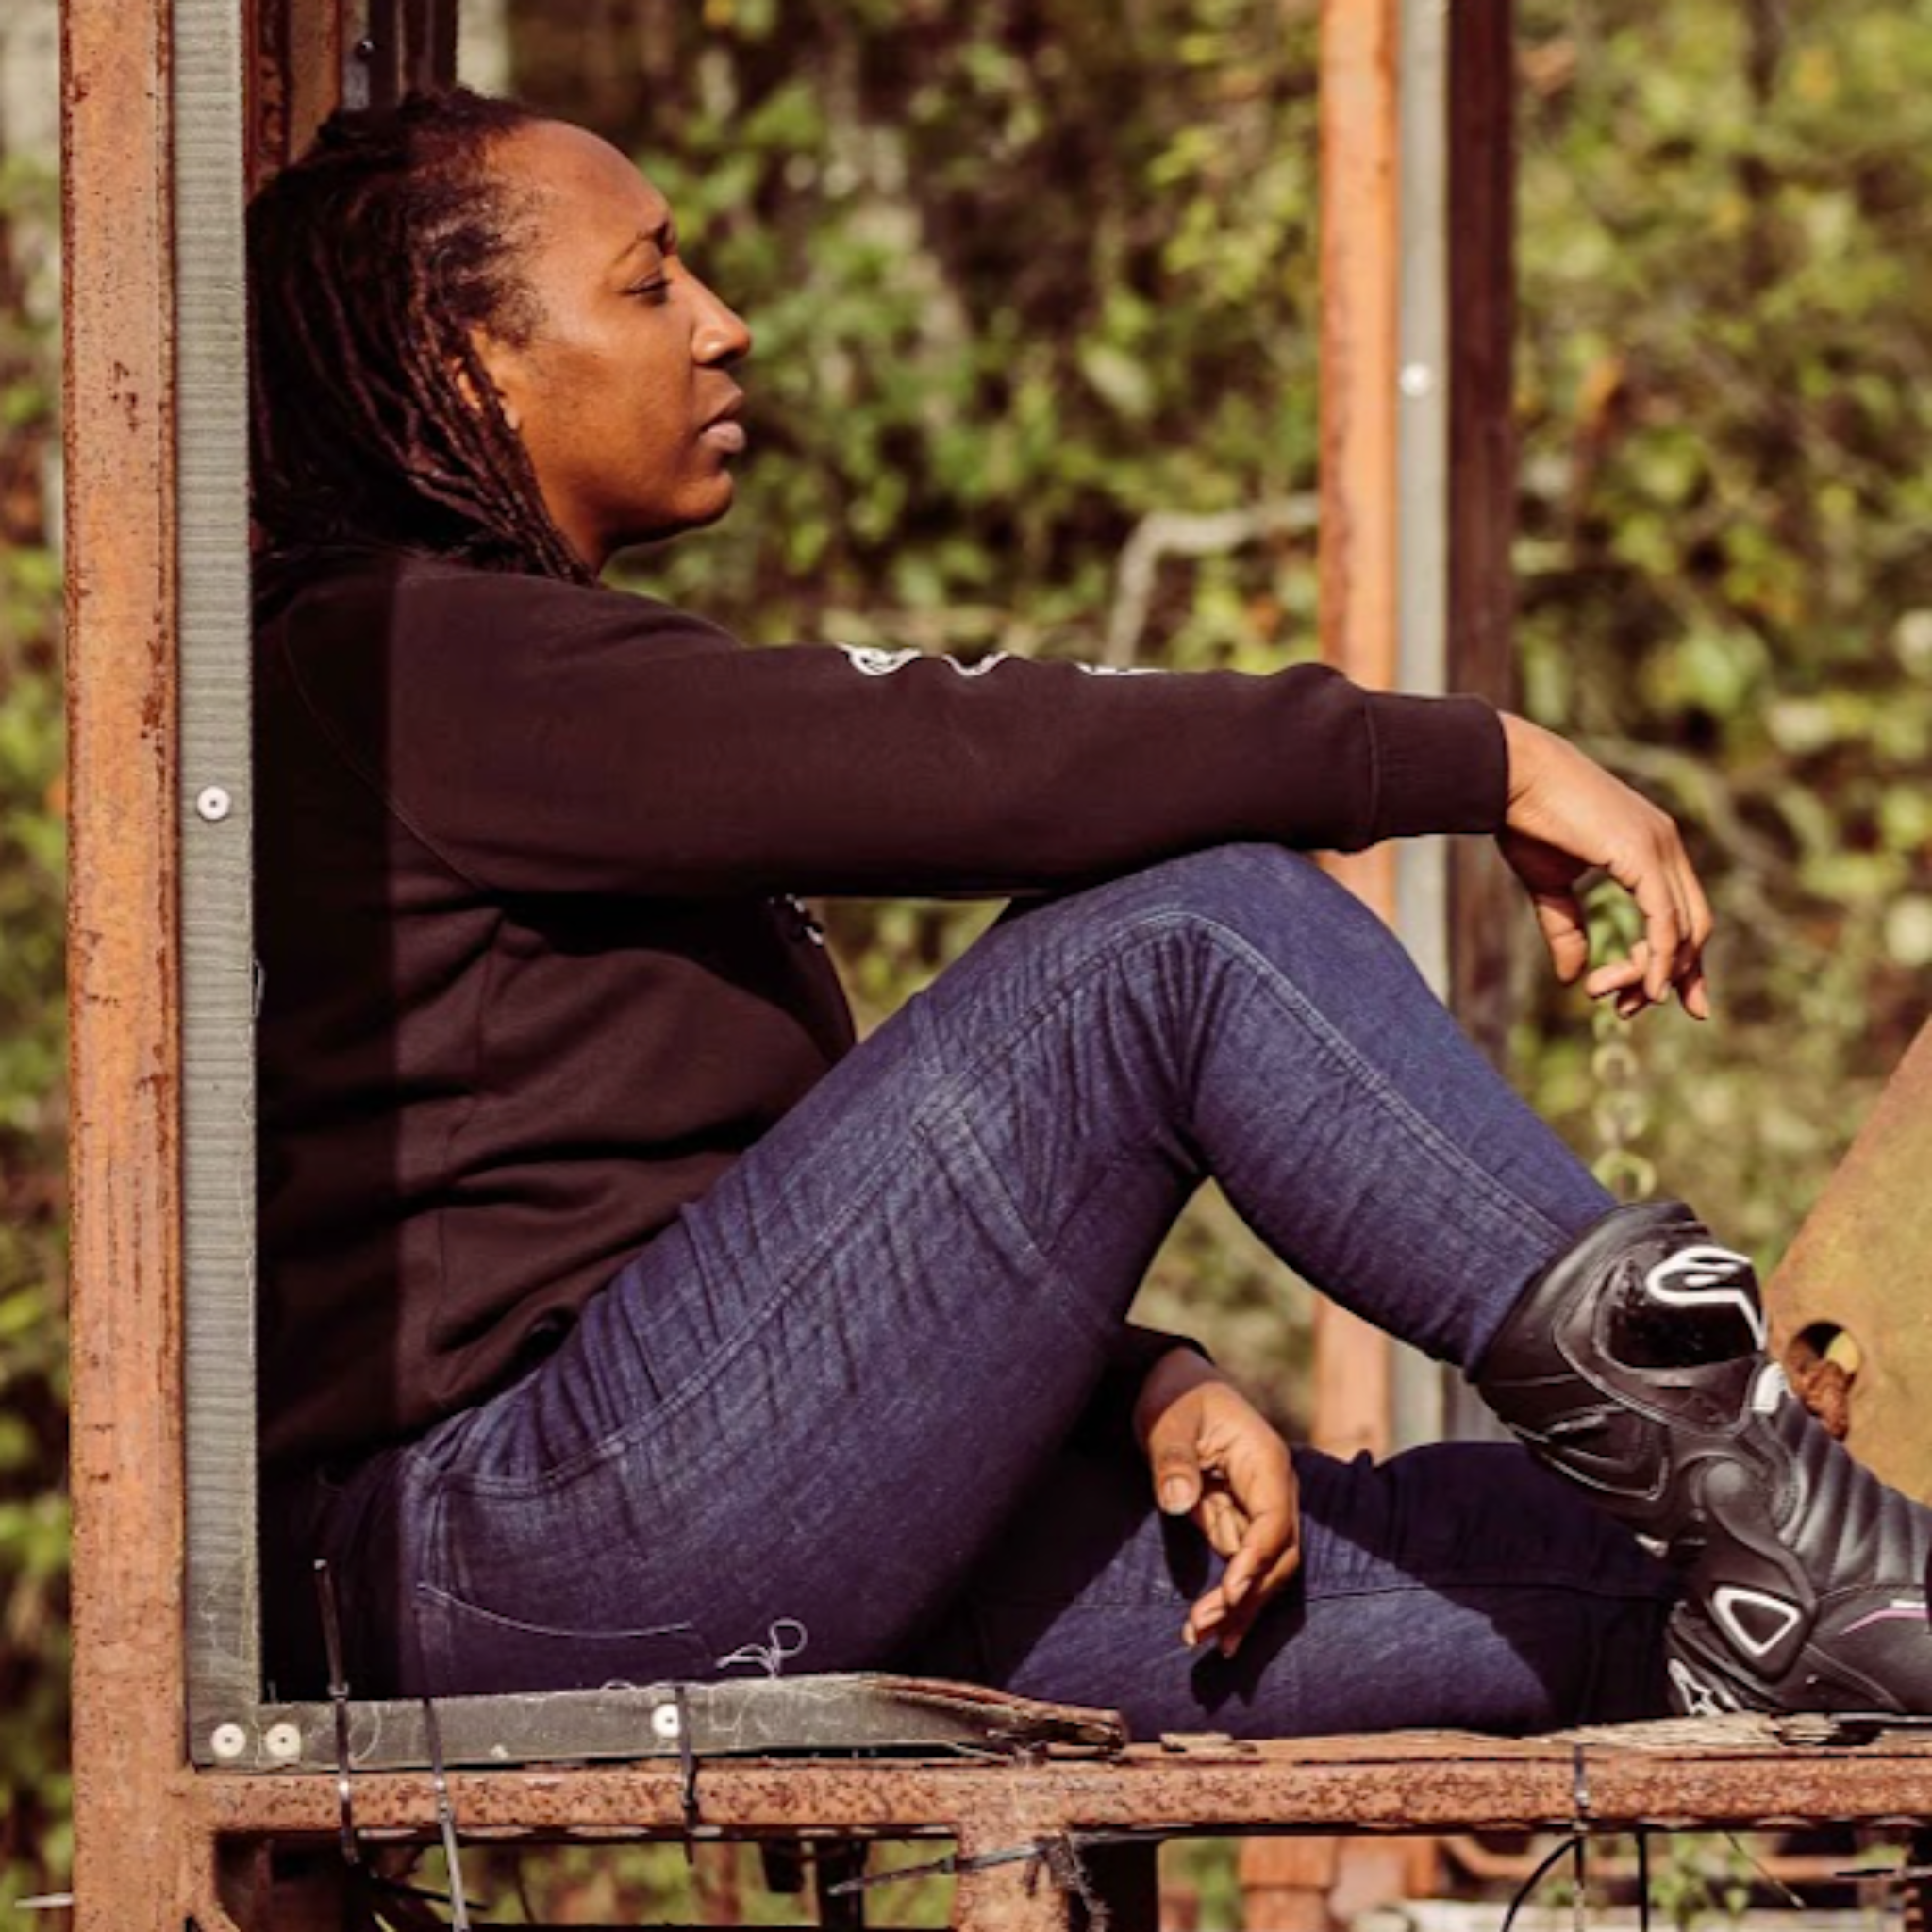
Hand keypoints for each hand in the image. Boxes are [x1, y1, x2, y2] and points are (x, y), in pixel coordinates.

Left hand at [1132, 1349, 1299, 1657]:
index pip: (1275, 1523)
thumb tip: (1178, 1501)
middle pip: (1277, 1557)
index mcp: (1265, 1462)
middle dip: (1246, 1598)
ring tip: (1200, 1639)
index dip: (1255, 1561)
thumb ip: (1174, 1460)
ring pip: (1263, 1571)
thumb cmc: (1175, 1396)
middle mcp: (1272, 1490)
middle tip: (1204, 1629)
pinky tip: (1211, 1631)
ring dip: (1238, 1608)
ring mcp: (1257, 1509)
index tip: (1229, 1593)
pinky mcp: (1236, 1522)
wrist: (1172, 1385)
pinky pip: (1242, 1568)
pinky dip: (1229, 1599)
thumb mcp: (1168, 1420)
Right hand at [1497, 713, 1713, 1019]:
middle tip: (1631, 1011)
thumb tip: (1573, 978)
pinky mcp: (1644, 856)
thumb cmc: (1522, 818)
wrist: (1509, 774)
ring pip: (1683, 931)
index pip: (1683, 912)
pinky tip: (1646, 988)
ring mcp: (1661, 848)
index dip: (1677, 960)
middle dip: (1672, 977)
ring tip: (1617, 1001)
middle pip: (1694, 928)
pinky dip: (1660, 959)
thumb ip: (1565, 928)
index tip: (1657, 999)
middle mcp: (1666, 845)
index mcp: (1650, 846)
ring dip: (1654, 975)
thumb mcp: (1547, 883)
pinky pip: (1666, 922)